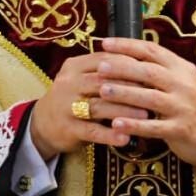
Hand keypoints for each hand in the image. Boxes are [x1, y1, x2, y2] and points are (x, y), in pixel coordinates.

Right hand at [27, 51, 149, 159]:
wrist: (41, 124)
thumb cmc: (73, 98)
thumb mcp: (83, 78)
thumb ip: (106, 71)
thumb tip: (145, 67)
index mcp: (75, 66)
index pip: (105, 59)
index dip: (129, 64)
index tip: (151, 70)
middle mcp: (68, 83)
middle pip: (103, 81)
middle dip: (131, 87)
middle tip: (153, 92)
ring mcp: (65, 106)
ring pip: (99, 106)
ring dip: (125, 111)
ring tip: (146, 115)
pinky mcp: (67, 129)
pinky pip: (92, 131)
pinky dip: (111, 134)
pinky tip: (126, 137)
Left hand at [96, 37, 195, 179]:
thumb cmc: (192, 106)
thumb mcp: (183, 81)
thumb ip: (161, 68)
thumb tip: (128, 54)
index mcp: (182, 68)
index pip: (152, 50)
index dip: (127, 45)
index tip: (105, 43)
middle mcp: (184, 85)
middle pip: (149, 72)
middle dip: (122, 68)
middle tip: (100, 66)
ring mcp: (183, 107)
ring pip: (150, 98)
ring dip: (124, 94)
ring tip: (102, 91)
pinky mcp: (181, 129)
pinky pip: (154, 127)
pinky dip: (134, 124)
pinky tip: (116, 123)